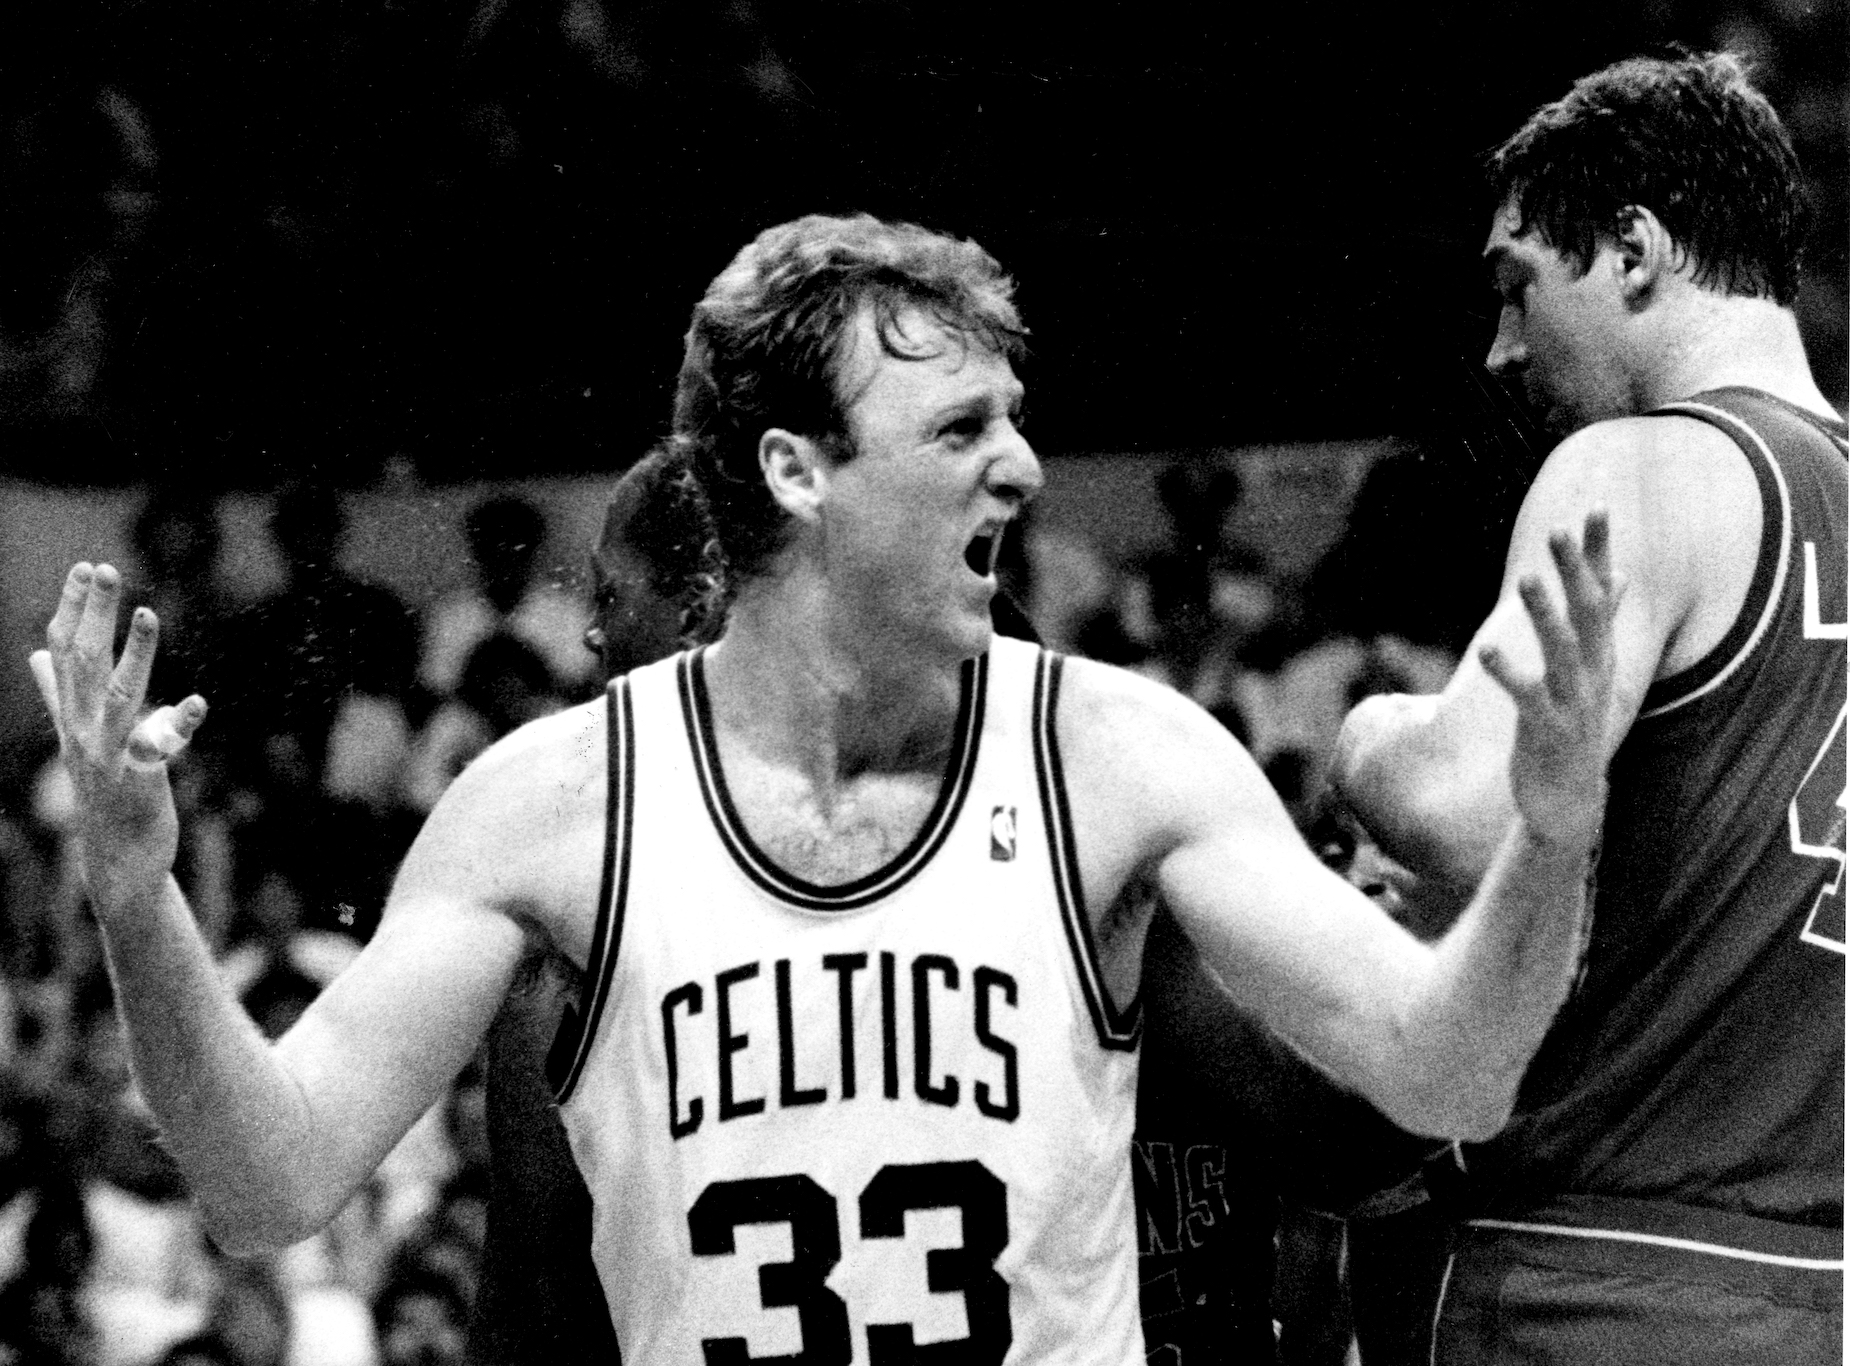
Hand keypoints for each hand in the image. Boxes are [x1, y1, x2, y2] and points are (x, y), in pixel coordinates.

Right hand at [28, 564, 207, 912]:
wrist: (116, 859)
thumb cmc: (105, 791)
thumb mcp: (78, 737)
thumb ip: (59, 694)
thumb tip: (38, 654)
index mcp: (73, 716)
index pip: (65, 651)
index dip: (74, 608)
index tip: (87, 567)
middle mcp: (84, 731)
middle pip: (85, 663)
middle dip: (95, 613)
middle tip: (106, 569)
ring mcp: (109, 756)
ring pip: (119, 696)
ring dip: (134, 655)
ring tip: (148, 615)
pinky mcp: (140, 781)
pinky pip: (158, 749)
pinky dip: (177, 726)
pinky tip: (197, 703)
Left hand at [1479, 510, 1620, 849]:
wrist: (1568, 801)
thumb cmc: (1572, 726)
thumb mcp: (1591, 671)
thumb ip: (1601, 622)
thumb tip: (1618, 575)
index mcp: (1600, 655)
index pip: (1604, 593)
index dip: (1598, 552)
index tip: (1594, 508)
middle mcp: (1594, 673)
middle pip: (1589, 613)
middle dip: (1575, 570)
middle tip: (1559, 527)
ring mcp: (1574, 702)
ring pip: (1563, 650)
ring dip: (1546, 613)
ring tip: (1526, 576)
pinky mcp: (1547, 730)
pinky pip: (1528, 696)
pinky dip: (1508, 672)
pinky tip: (1486, 648)